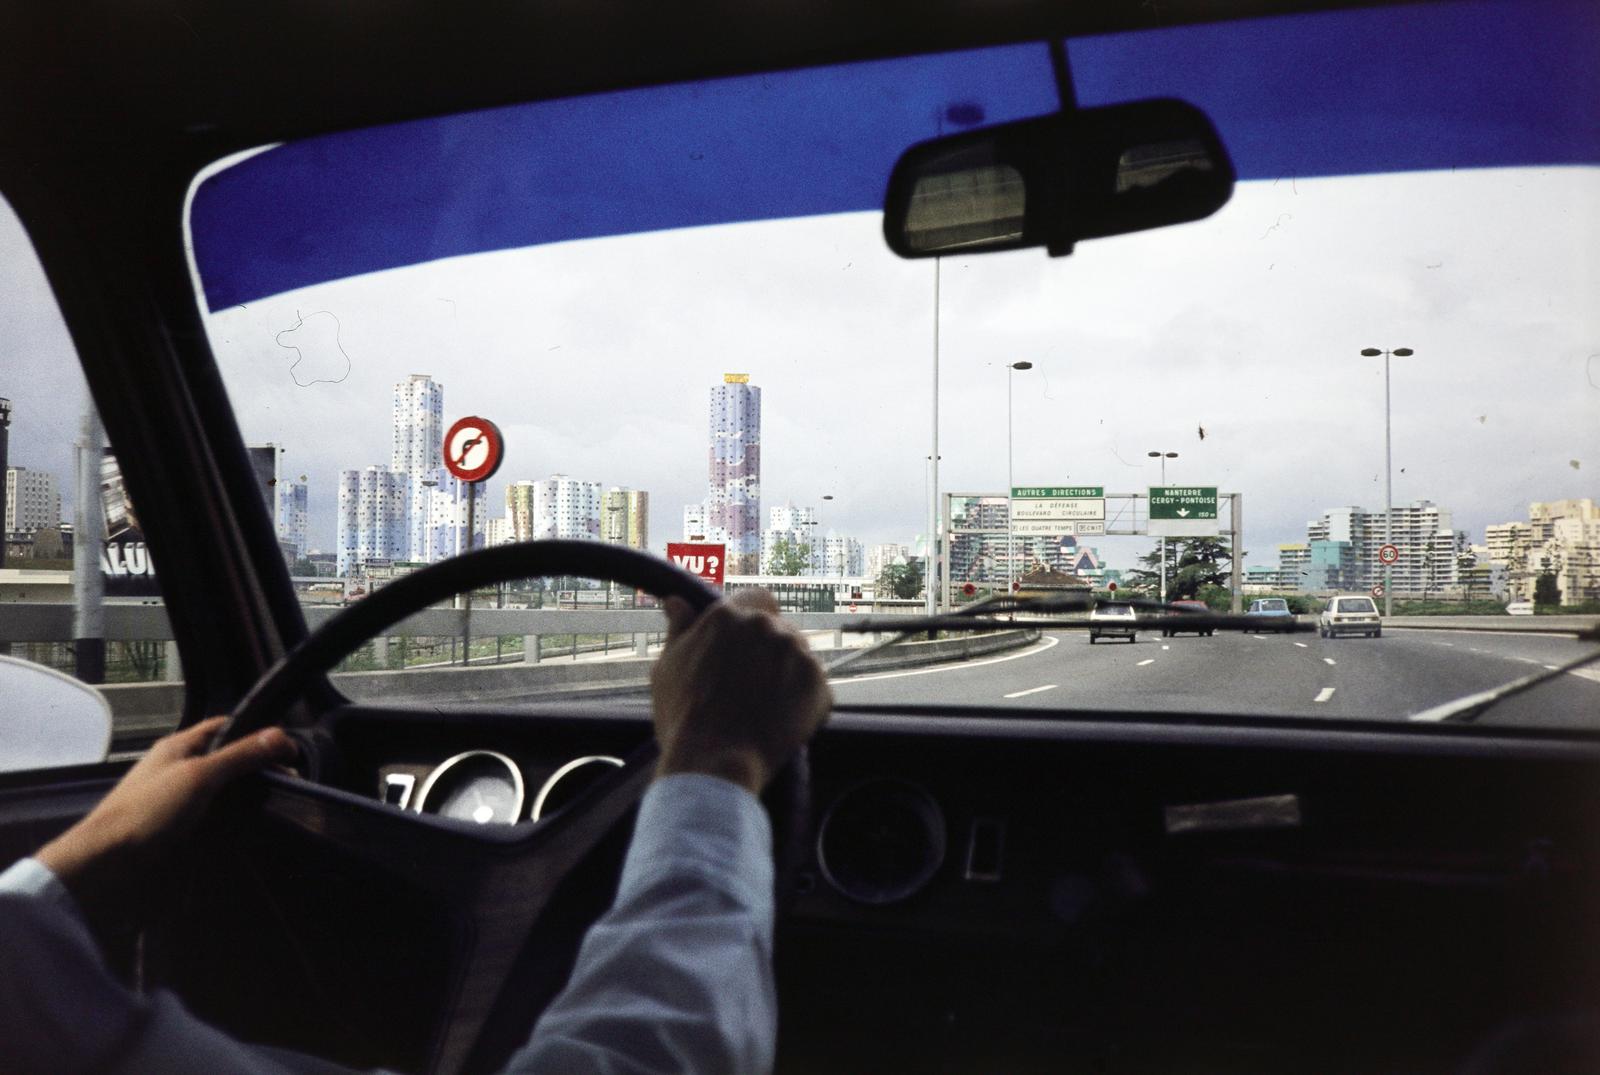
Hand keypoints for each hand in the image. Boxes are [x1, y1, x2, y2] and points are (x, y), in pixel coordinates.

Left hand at [37, 716, 296, 896]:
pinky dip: (229, 818)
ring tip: (273, 806)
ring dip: (244, 796)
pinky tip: (244, 827)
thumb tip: (281, 736)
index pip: (226, 727)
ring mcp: (175, 797)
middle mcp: (178, 767)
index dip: (257, 734)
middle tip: (287, 784)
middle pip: (226, 758)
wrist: (105, 861)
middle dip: (255, 768)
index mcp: (179, 746)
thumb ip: (240, 756)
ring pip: (221, 788)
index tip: (287, 752)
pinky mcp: (174, 825)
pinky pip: (210, 814)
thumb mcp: (200, 776)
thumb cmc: (148, 811)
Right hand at [650, 589, 831, 794]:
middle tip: (754, 687)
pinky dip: (805, 701)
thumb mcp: (667, 669)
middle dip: (770, 651)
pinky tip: (782, 721)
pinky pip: (815, 685)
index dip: (754, 622)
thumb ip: (679, 630)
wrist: (713, 762)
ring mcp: (794, 651)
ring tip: (766, 707)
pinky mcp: (817, 680)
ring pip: (798, 655)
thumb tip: (677, 602)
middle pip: (779, 629)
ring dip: (788, 673)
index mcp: (727, 615)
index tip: (748, 647)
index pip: (756, 600)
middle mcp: (764, 625)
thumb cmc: (683, 717)